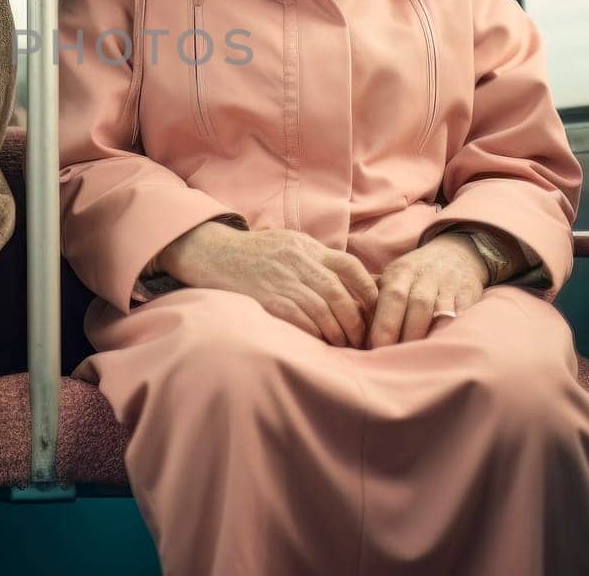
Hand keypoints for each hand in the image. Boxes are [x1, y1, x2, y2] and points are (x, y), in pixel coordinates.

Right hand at [161, 222, 378, 346]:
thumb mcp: (287, 243)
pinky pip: (299, 319)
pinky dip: (314, 333)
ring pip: (322, 309)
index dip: (368, 289)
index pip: (349, 265)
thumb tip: (345, 284)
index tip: (376, 309)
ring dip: (337, 331)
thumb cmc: (252, 252)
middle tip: (362, 338)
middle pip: (339, 293)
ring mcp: (282, 279)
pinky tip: (320, 343)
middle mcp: (298, 260)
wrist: (212, 252)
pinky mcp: (266, 298)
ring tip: (343, 345)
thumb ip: (314, 259)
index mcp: (307, 246)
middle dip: (355, 319)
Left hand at [366, 232, 487, 348]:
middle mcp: (424, 276)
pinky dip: (451, 330)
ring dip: (426, 336)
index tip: (374, 348)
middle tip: (393, 360)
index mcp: (400, 272)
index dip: (384, 324)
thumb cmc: (415, 273)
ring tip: (415, 359)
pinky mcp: (469, 294)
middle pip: (415, 305)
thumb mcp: (393, 276)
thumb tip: (349, 324)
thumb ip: (372, 297)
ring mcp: (448, 285)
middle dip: (404, 334)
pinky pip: (461, 314)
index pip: (391, 297)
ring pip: (438, 311)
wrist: (456, 253)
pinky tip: (442, 348)